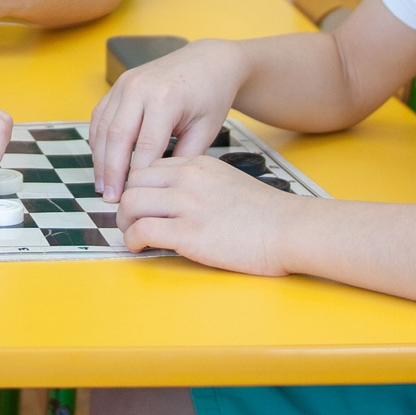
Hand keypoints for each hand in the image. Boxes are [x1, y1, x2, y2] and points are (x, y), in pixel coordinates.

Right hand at [89, 40, 246, 199]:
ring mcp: (125, 83)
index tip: (135, 198)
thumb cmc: (211, 96)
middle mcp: (140, 87)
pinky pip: (100, 115)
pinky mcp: (118, 84)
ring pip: (103, 127)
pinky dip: (98, 140)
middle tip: (111, 199)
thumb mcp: (206, 129)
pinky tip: (102, 161)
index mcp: (166, 98)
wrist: (208, 61)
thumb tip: (158, 185)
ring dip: (100, 159)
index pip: (145, 146)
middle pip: (117, 137)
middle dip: (112, 172)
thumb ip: (182, 157)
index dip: (137, 176)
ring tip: (102, 186)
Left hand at [116, 156, 297, 276]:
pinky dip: (132, 242)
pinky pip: (141, 232)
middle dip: (125, 204)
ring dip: (124, 223)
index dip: (138, 188)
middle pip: (133, 182)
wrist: (291, 229)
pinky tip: (141, 249)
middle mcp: (188, 180)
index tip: (140, 205)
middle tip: (130, 222)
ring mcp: (187, 205)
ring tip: (133, 236)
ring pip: (130, 204)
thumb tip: (178, 202)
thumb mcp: (228, 182)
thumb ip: (201, 185)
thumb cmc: (266, 214)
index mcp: (197, 165)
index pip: (148, 168)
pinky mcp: (188, 233)